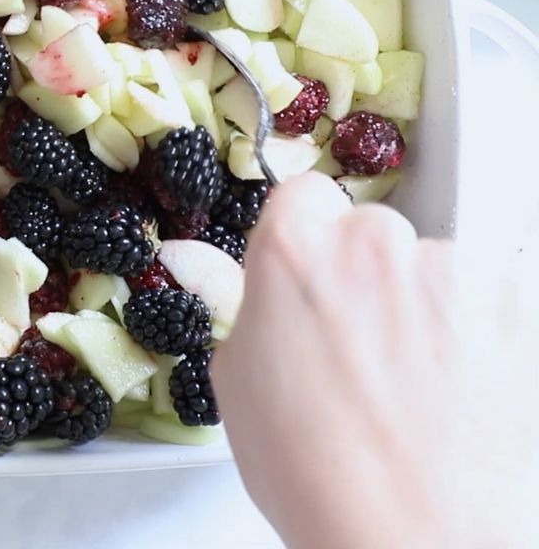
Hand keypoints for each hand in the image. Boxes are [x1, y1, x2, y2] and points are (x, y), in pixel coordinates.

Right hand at [213, 172, 538, 548]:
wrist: (405, 534)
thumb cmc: (313, 470)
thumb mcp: (237, 376)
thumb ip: (238, 300)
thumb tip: (201, 261)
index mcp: (293, 251)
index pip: (302, 195)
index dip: (306, 238)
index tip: (313, 274)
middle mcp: (372, 245)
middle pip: (368, 230)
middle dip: (364, 275)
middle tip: (358, 345)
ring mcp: (447, 270)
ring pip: (430, 264)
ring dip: (423, 304)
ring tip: (410, 379)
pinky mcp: (510, 303)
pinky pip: (484, 293)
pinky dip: (473, 329)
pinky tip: (451, 384)